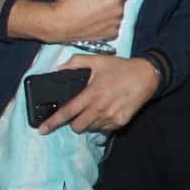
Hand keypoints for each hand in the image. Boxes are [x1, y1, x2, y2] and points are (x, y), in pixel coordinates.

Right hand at [12, 0, 135, 43]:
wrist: (57, 24)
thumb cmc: (69, 1)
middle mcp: (118, 11)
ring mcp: (115, 24)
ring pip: (118, 11)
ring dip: (112, 6)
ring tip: (97, 4)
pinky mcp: (110, 35)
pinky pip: (114, 24)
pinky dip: (108, 19)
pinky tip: (96, 16)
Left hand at [38, 55, 159, 134]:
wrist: (147, 76)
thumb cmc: (120, 68)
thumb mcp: (97, 60)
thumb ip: (75, 63)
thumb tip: (58, 70)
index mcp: (91, 94)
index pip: (67, 112)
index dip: (52, 122)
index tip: (42, 130)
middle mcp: (100, 108)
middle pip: (77, 127)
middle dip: (73, 122)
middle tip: (78, 112)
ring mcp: (111, 117)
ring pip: (90, 128)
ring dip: (88, 122)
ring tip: (95, 109)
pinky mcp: (120, 122)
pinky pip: (103, 128)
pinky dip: (101, 123)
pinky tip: (106, 111)